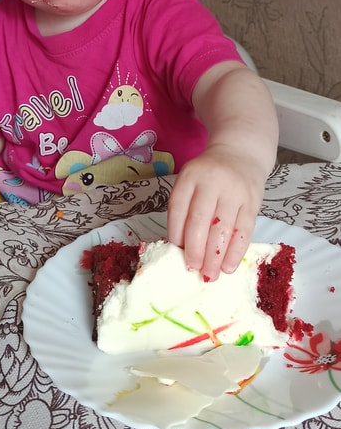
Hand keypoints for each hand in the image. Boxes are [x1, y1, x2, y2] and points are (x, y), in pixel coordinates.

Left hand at [167, 146, 266, 281]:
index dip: (175, 234)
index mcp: (190, 176)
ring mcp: (235, 192)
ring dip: (216, 256)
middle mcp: (212, 182)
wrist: (241, 153)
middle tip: (193, 270)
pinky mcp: (252, 203)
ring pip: (223, 228)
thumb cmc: (210, 175)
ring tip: (210, 275)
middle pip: (201, 220)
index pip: (178, 208)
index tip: (175, 254)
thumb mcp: (191, 181)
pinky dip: (236, 252)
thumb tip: (180, 248)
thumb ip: (184, 208)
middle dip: (196, 250)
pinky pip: (244, 231)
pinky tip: (228, 267)